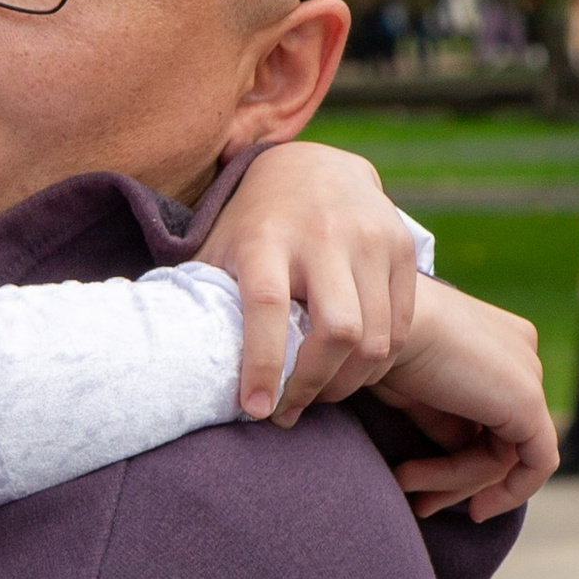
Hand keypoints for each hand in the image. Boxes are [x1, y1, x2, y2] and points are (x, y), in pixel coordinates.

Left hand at [198, 143, 420, 423]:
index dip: (264, 364)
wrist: (315, 167)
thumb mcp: (219, 249)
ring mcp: (370, 239)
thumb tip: (175, 364)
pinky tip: (348, 372)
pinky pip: (400, 329)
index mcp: (266, 237)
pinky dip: (377, 364)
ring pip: (376, 339)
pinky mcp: (402, 249)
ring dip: (347, 384)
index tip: (257, 410)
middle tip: (289, 411)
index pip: (266, 305)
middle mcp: (323, 234)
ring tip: (317, 395)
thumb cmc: (252, 225)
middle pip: (339, 331)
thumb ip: (203, 299)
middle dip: (314, 384)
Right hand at [376, 279, 557, 520]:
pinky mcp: (526, 401)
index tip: (412, 481)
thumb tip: (450, 457)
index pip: (484, 414)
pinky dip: (510, 493)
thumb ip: (439, 419)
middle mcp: (519, 352)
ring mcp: (527, 373)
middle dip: (456, 479)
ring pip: (507, 454)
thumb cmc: (371, 350)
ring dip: (454, 483)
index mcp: (491, 340)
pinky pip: (537, 462)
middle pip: (499, 436)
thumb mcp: (408, 390)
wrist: (369, 326)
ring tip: (407, 483)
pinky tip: (476, 509)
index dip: (454, 457)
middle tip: (419, 504)